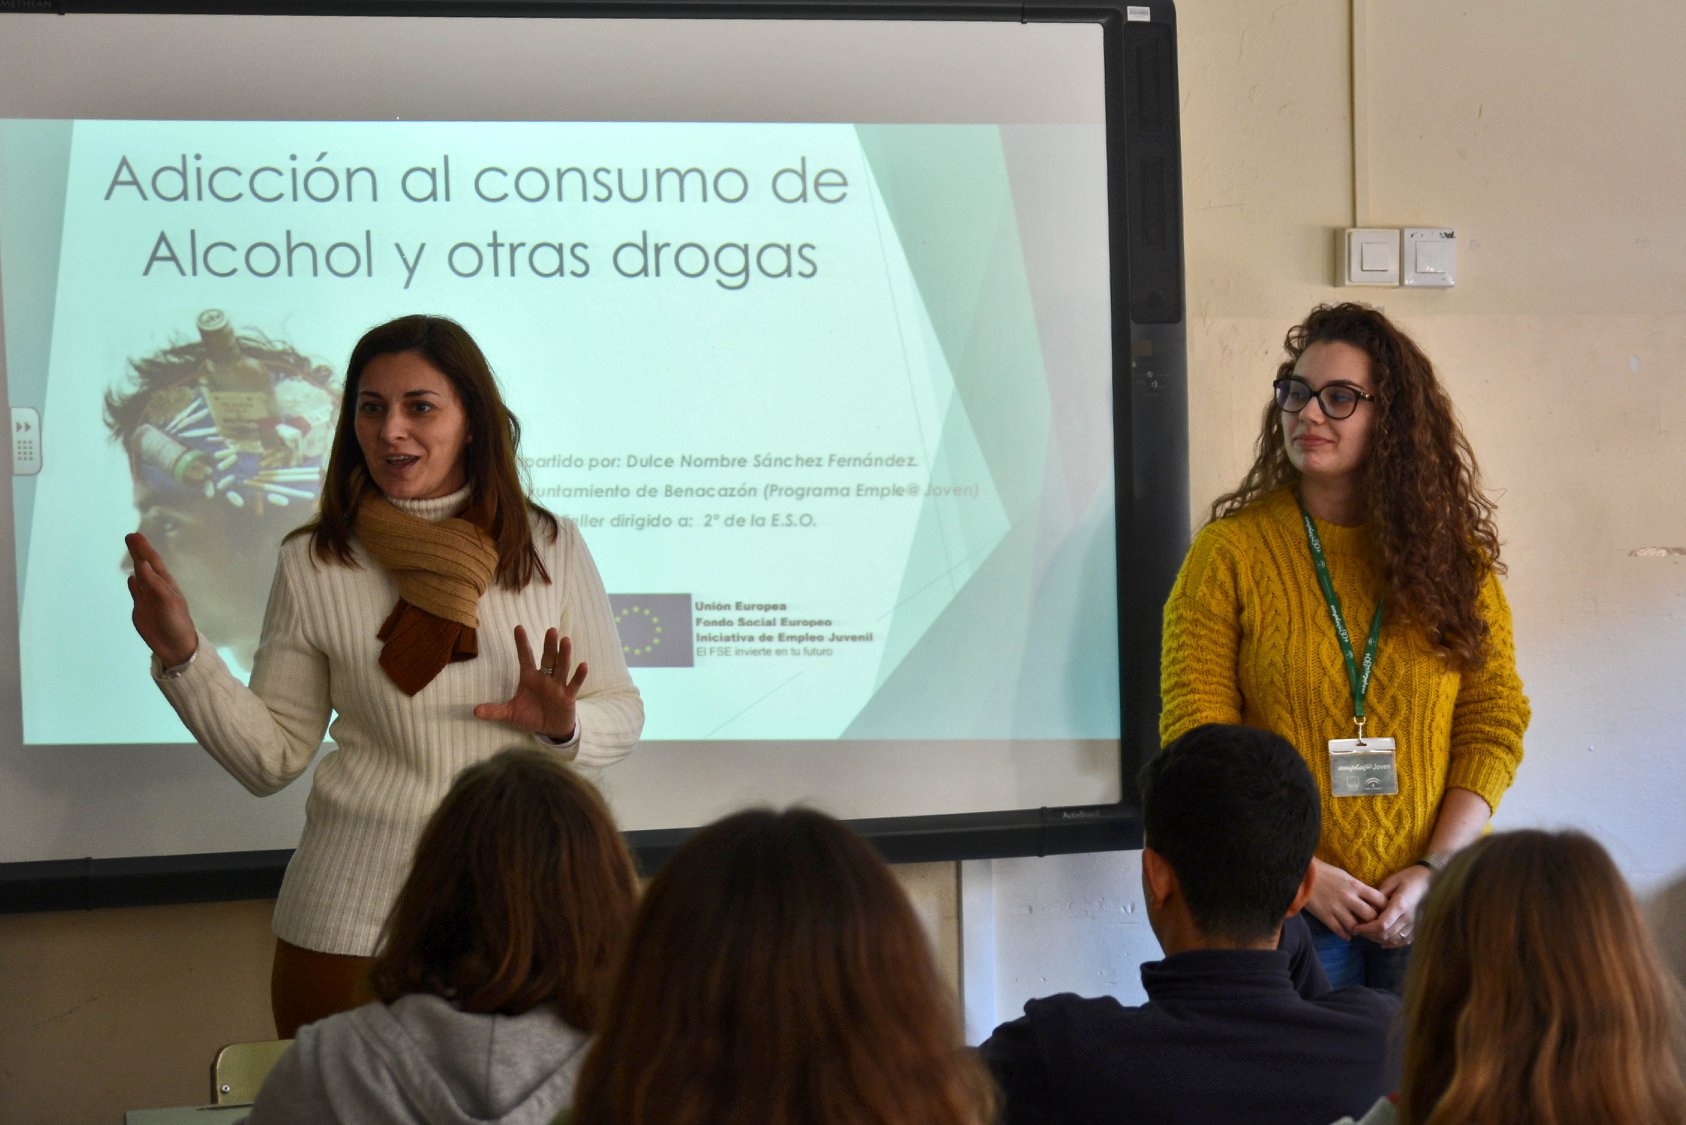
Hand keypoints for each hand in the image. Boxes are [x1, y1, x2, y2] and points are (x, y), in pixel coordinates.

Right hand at [125, 532, 198, 666]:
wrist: (175, 646)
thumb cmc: (176, 623)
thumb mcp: (167, 601)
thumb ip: (154, 583)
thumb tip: (143, 563)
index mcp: (166, 584)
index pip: (153, 561)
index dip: (144, 548)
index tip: (135, 535)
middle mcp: (156, 588)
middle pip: (145, 565)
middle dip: (139, 550)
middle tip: (131, 535)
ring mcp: (148, 598)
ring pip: (140, 576)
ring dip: (136, 563)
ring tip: (132, 550)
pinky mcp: (141, 609)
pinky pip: (136, 592)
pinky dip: (134, 584)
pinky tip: (132, 578)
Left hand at [473, 625, 585, 740]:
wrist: (550, 729)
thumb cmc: (532, 716)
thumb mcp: (511, 713)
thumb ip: (494, 711)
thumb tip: (474, 712)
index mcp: (530, 678)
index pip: (525, 657)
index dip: (522, 643)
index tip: (518, 627)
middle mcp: (545, 678)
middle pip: (547, 659)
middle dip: (549, 645)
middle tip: (551, 630)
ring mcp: (558, 686)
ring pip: (561, 667)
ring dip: (564, 655)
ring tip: (566, 641)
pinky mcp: (568, 696)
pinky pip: (574, 684)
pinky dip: (579, 676)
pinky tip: (583, 665)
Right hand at [1303, 857, 1387, 939]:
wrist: (1301, 874)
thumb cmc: (1324, 872)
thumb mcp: (1345, 875)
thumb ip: (1358, 888)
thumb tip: (1371, 900)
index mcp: (1356, 885)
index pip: (1380, 900)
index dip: (1385, 908)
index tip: (1384, 911)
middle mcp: (1349, 898)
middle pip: (1371, 916)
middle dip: (1373, 922)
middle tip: (1372, 924)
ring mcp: (1336, 908)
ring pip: (1355, 927)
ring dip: (1359, 930)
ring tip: (1358, 930)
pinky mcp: (1325, 916)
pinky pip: (1339, 931)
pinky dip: (1346, 935)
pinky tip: (1347, 935)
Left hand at [1351, 864, 1432, 947]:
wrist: (1430, 880)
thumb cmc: (1409, 878)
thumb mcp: (1391, 881)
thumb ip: (1379, 896)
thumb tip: (1367, 908)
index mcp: (1401, 905)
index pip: (1381, 924)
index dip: (1366, 928)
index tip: (1355, 927)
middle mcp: (1408, 918)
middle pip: (1386, 934)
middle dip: (1369, 935)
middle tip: (1358, 931)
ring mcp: (1415, 924)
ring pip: (1394, 940)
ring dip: (1379, 939)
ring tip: (1367, 934)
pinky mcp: (1418, 927)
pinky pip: (1404, 941)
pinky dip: (1392, 943)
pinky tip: (1383, 942)